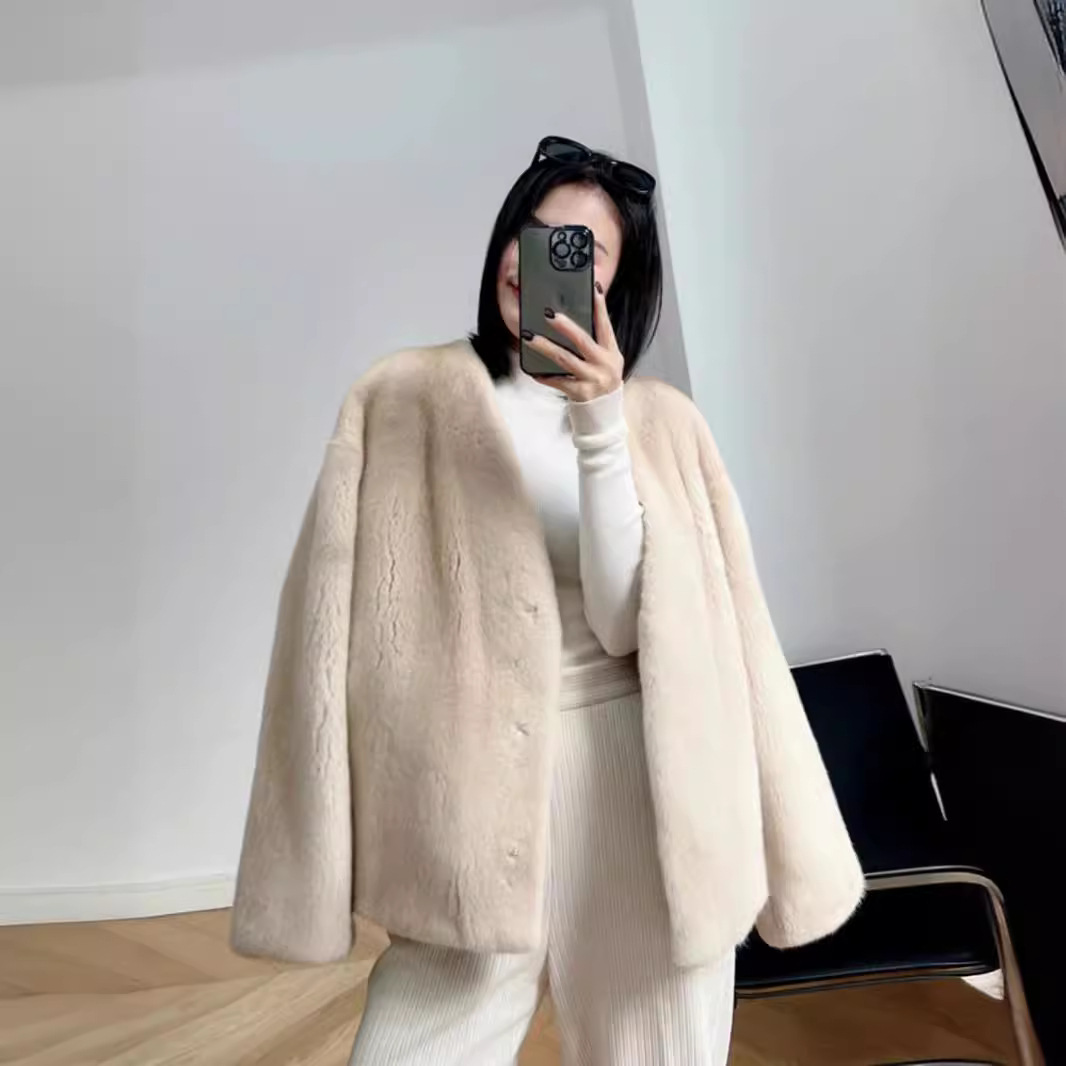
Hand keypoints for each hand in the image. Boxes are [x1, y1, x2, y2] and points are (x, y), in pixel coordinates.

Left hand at [522, 283, 623, 402]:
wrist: (605, 412)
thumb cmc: (601, 378)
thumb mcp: (606, 358)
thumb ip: (595, 340)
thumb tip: (572, 318)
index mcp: (612, 352)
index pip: (606, 326)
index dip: (600, 308)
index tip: (594, 289)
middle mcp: (604, 365)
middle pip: (583, 341)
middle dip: (565, 327)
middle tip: (549, 314)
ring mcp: (592, 379)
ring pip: (565, 359)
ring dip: (546, 347)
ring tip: (530, 338)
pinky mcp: (580, 393)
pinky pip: (557, 381)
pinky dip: (543, 375)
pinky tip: (532, 369)